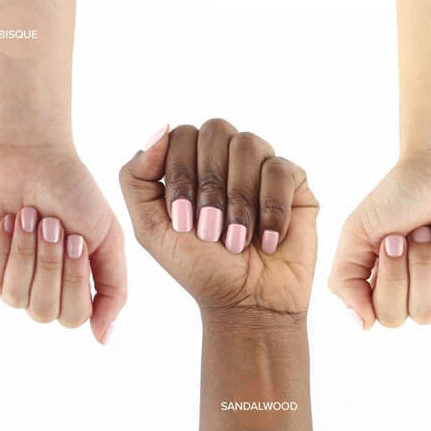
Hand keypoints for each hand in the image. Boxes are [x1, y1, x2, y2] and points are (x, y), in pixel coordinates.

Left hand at [0, 142, 125, 340]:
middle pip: (45, 312)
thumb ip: (113, 291)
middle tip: (54, 224)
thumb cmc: (74, 192)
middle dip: (51, 265)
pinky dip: (6, 247)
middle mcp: (41, 288)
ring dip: (28, 252)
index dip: (74, 281)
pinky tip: (10, 221)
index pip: (74, 317)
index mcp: (73, 286)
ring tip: (32, 217)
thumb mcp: (107, 240)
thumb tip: (105, 339)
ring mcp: (8, 278)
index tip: (77, 238)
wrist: (33, 156)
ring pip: (17, 297)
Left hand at [119, 120, 317, 316]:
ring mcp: (261, 166)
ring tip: (238, 240)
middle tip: (210, 231)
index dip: (181, 174)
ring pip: (250, 144)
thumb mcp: (150, 228)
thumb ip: (136, 176)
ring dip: (239, 199)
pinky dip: (271, 208)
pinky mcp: (294, 181)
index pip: (181, 134)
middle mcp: (226, 157)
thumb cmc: (199, 267)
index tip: (183, 222)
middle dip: (209, 185)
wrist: (247, 303)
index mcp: (191, 162)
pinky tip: (267, 240)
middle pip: (216, 130)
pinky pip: (282, 169)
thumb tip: (160, 127)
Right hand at [328, 145, 430, 327]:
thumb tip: (361, 325)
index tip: (392, 237)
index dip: (393, 279)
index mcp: (392, 287)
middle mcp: (427, 290)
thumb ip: (346, 281)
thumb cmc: (400, 193)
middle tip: (420, 228)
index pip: (390, 317)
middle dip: (422, 264)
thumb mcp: (357, 233)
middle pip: (426, 313)